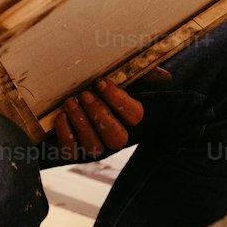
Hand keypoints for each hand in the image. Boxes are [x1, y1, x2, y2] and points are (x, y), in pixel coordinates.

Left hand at [54, 67, 171, 161]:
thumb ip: (143, 74)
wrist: (76, 101)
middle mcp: (116, 138)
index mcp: (131, 119)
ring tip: (70, 102)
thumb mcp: (124, 78)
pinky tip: (61, 116)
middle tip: (85, 94)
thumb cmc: (102, 88)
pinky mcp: (75, 153)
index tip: (101, 82)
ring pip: (94, 146)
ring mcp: (96, 147)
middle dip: (99, 114)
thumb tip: (164, 75)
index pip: (135, 116)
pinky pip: (72, 152)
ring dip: (81, 123)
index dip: (118, 100)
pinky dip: (66, 134)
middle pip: (116, 138)